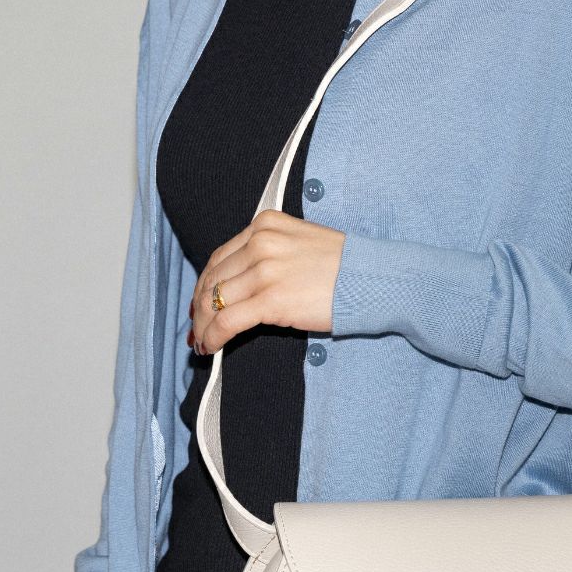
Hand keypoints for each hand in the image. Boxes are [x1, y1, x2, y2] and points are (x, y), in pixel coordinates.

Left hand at [190, 209, 345, 355]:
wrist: (372, 279)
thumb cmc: (345, 267)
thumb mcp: (301, 243)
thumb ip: (270, 253)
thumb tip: (241, 285)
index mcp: (266, 225)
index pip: (221, 256)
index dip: (206, 284)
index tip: (202, 302)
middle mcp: (261, 242)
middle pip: (213, 278)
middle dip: (200, 307)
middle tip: (198, 327)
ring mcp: (264, 270)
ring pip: (214, 301)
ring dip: (203, 326)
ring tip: (203, 342)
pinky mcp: (271, 299)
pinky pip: (227, 321)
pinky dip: (213, 336)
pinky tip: (211, 347)